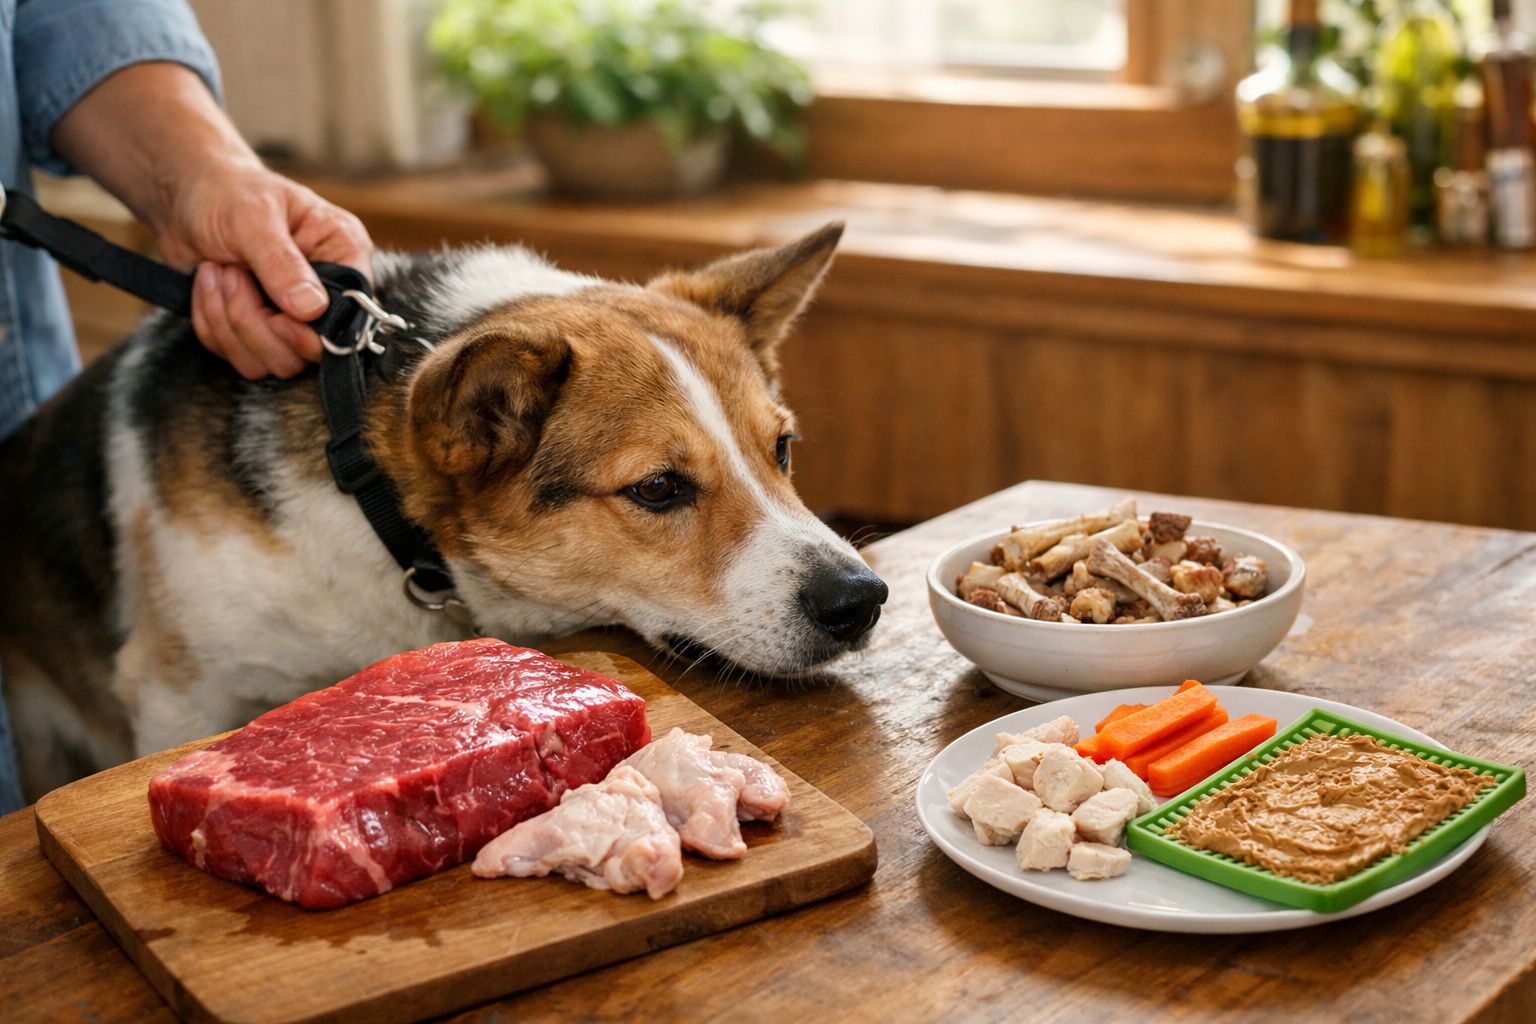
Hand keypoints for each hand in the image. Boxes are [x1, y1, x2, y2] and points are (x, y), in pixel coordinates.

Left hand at [160, 163, 372, 378]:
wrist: (187, 197)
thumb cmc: (227, 193)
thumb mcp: (253, 217)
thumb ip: (282, 263)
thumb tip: (312, 310)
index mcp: (343, 253)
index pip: (353, 314)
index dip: (315, 329)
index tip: (278, 317)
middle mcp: (327, 291)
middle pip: (308, 351)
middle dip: (257, 323)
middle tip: (231, 274)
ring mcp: (293, 317)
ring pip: (272, 361)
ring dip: (230, 322)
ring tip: (218, 273)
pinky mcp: (260, 331)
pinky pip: (241, 357)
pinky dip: (213, 325)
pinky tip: (208, 285)